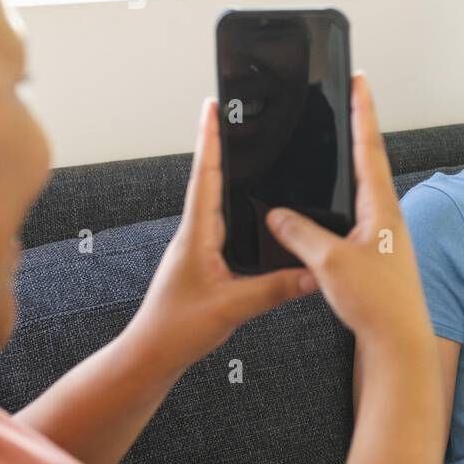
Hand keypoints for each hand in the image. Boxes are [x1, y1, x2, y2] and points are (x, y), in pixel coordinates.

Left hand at [130, 98, 315, 372]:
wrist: (150, 356)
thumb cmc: (175, 330)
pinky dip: (236, 206)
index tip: (214, 107)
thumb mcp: (232, 308)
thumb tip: (313, 272)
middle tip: (233, 115)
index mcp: (197, 235)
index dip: (211, 140)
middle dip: (221, 145)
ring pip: (216, 201)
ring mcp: (198, 249)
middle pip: (210, 179)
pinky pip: (223, 225)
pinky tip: (252, 209)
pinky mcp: (204, 263)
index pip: (206, 177)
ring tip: (244, 149)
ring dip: (227, 173)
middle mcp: (195, 235)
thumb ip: (275, 289)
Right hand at [265, 72, 432, 352]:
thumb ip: (301, 234)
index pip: (369, 147)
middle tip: (344, 98)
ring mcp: (383, 234)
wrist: (398, 342)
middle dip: (355, 130)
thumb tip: (277, 214)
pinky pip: (354, 215)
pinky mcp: (376, 254)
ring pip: (361, 190)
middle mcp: (387, 215)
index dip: (362, 112)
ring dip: (348, 165)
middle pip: (368, 162)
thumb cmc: (376, 304)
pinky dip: (339, 200)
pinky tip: (324, 205)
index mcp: (381, 208)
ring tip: (333, 140)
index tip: (358, 79)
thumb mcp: (330, 263)